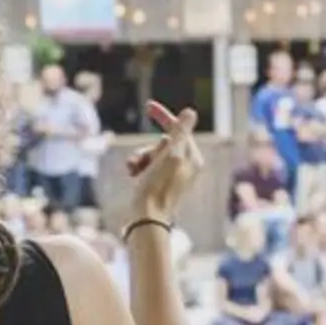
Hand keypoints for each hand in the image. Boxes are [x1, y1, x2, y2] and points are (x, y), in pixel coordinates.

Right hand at [127, 101, 202, 220]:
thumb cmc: (158, 187)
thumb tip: (191, 112)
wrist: (146, 218)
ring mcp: (171, 176)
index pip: (180, 130)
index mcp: (193, 159)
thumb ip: (180, 132)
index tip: (148, 106)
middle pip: (162, 142)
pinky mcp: (158, 183)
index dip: (164, 117)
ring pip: (151, 154)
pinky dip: (138, 167)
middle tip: (145, 161)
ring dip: (140, 158)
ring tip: (134, 170)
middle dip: (148, 148)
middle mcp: (185, 167)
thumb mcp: (171, 155)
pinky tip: (132, 175)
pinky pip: (146, 166)